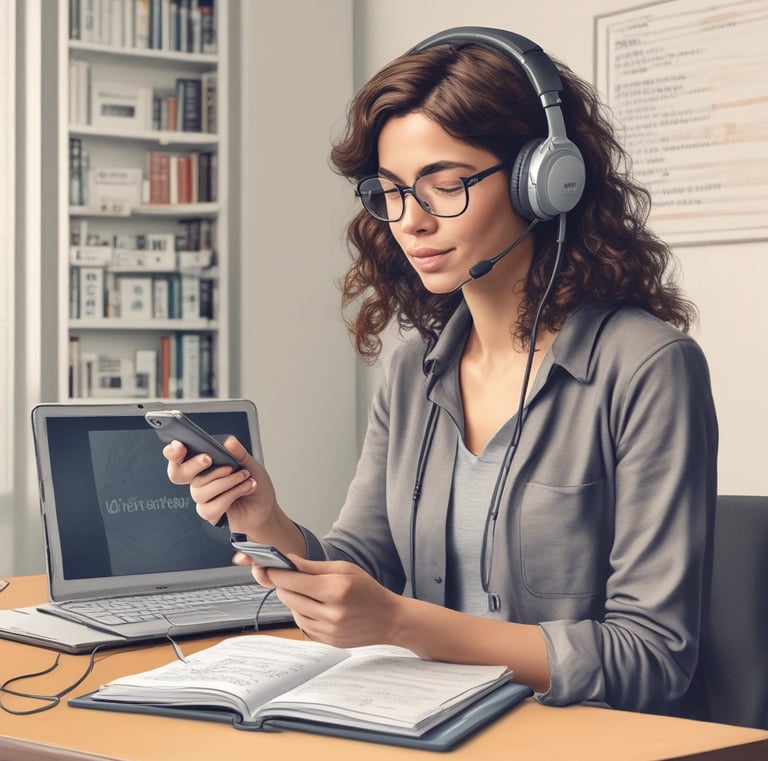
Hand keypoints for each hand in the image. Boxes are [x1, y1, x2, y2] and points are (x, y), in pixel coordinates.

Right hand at [163, 436, 276, 532]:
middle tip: (209, 458)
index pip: (179, 457)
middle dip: (194, 464)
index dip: (173, 452)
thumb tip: (228, 442)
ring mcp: (203, 497)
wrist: (265, 508)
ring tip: (244, 476)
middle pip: (180, 474)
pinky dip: (231, 495)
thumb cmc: (254, 484)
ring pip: (200, 491)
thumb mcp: (251, 464)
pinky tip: (244, 489)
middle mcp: (200, 480)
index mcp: (205, 464)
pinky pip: (210, 507)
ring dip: (225, 482)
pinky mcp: (209, 513)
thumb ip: (239, 454)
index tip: (178, 445)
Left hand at [236, 556, 402, 648]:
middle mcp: (331, 612)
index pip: (292, 580)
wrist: (389, 619)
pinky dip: (303, 613)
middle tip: (286, 575)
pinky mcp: (327, 642)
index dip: (274, 572)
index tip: (265, 566)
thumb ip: (313, 566)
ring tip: (310, 592)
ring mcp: (328, 630)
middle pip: (288, 596)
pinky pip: (303, 625)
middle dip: (283, 584)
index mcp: (336, 589)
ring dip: (293, 599)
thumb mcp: (345, 569)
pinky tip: (316, 606)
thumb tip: (287, 561)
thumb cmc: (369, 590)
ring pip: (293, 611)